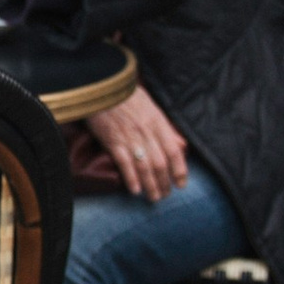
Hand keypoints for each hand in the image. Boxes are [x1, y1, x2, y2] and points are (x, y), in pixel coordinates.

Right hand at [83, 86, 188, 200]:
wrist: (102, 86)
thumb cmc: (125, 95)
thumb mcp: (151, 106)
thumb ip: (163, 125)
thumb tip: (177, 143)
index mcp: (158, 123)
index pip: (174, 152)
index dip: (180, 170)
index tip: (181, 184)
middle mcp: (147, 133)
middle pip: (160, 164)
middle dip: (164, 183)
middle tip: (165, 195)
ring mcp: (130, 138)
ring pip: (145, 167)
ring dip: (150, 185)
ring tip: (153, 198)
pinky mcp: (113, 141)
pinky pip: (125, 164)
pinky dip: (131, 179)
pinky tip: (134, 190)